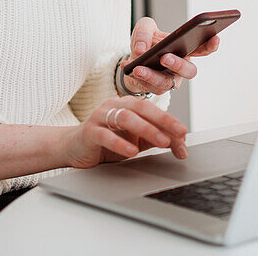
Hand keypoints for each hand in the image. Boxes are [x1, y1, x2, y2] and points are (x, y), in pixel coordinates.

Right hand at [61, 97, 187, 168]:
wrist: (74, 148)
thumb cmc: (106, 142)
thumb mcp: (134, 140)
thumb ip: (154, 139)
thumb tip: (180, 143)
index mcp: (126, 106)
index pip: (151, 109)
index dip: (169, 120)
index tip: (183, 132)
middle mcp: (114, 106)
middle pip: (141, 108)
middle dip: (162, 121)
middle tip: (177, 134)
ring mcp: (100, 117)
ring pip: (125, 118)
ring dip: (146, 130)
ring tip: (161, 142)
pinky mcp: (89, 131)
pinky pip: (105, 135)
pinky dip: (120, 143)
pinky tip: (131, 151)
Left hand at [120, 17, 220, 95]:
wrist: (133, 60)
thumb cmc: (146, 42)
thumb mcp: (145, 28)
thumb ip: (144, 31)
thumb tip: (141, 48)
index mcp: (186, 49)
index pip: (204, 48)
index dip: (211, 45)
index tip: (215, 38)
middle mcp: (181, 68)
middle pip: (189, 71)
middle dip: (178, 64)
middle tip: (165, 57)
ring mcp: (170, 80)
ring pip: (166, 83)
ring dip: (152, 75)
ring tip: (138, 68)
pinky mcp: (155, 89)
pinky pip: (148, 87)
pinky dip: (136, 76)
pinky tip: (128, 66)